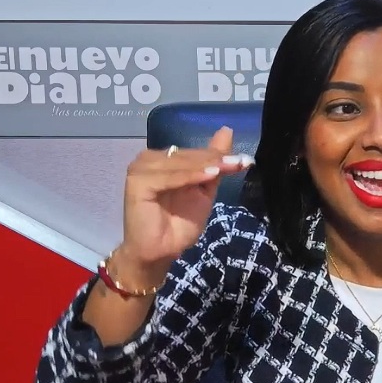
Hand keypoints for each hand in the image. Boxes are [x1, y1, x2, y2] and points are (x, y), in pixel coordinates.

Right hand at [113, 126, 250, 283]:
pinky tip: (208, 175)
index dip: (219, 156)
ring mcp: (141, 168)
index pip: (195, 153)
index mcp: (164, 160)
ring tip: (226, 167)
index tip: (244, 159)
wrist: (160, 251)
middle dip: (215, 159)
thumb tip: (226, 131)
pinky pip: (169, 177)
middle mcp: (150, 159)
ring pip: (180, 164)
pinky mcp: (137, 181)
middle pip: (188, 156)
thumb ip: (214, 164)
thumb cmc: (179, 224)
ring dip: (205, 165)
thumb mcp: (204, 191)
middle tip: (239, 161)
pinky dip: (189, 176)